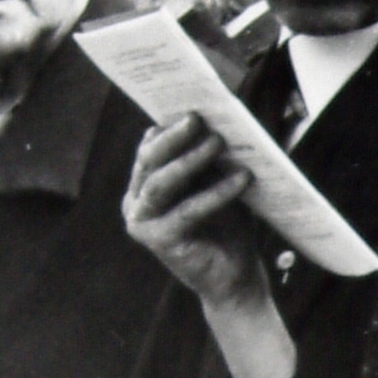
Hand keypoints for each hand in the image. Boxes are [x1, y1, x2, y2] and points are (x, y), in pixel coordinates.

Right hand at [122, 116, 269, 307]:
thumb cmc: (227, 224)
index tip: (191, 102)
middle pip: (149, 161)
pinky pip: (188, 210)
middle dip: (174, 136)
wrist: (234, 276)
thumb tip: (216, 116)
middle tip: (198, 117)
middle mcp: (135, 202)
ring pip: (161, 182)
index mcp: (144, 184)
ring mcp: (142, 223)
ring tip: (218, 141)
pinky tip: (243, 178)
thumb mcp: (216, 181)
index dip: (167, 125)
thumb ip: (208, 155)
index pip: (150, 147)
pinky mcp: (158, 241)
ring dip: (191, 159)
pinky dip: (217, 192)